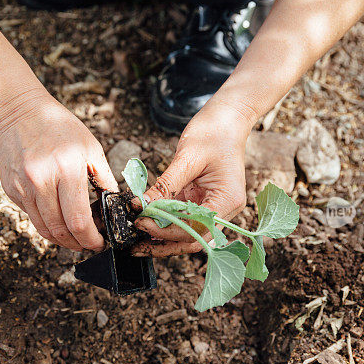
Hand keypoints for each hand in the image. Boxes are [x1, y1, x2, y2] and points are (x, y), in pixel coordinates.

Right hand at [0, 93, 117, 251]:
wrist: (18, 113)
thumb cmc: (59, 127)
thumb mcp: (90, 147)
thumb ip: (104, 178)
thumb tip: (114, 206)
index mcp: (67, 169)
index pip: (78, 220)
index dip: (90, 239)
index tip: (99, 243)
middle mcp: (42, 181)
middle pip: (59, 230)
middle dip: (77, 244)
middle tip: (88, 244)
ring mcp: (23, 187)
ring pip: (43, 228)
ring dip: (61, 239)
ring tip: (74, 237)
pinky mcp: (12, 190)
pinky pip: (31, 216)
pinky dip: (46, 223)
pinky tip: (57, 218)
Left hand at [133, 104, 250, 256]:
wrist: (228, 119)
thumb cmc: (213, 132)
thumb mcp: (187, 157)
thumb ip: (165, 185)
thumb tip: (140, 205)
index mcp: (227, 200)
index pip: (195, 228)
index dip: (167, 230)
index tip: (142, 222)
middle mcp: (224, 210)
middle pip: (193, 239)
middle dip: (164, 244)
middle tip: (136, 244)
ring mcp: (215, 208)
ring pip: (188, 234)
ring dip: (163, 238)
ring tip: (137, 240)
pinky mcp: (204, 202)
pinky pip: (184, 220)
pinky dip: (166, 224)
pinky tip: (147, 224)